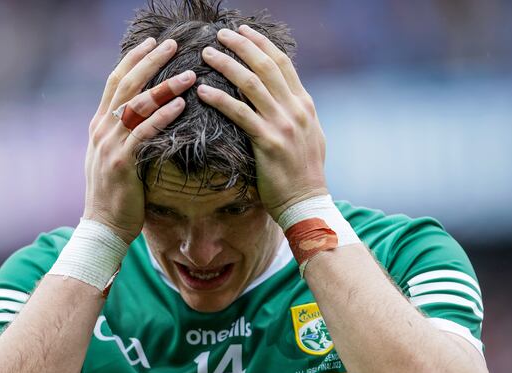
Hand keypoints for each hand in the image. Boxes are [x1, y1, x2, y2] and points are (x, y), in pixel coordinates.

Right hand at [83, 38, 196, 242]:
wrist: (103, 226)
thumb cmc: (116, 195)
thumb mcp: (113, 157)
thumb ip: (123, 135)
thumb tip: (142, 117)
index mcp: (99, 125)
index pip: (115, 81)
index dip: (134, 59)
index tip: (152, 42)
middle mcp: (101, 129)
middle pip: (126, 85)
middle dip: (150, 61)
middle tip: (172, 44)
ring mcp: (109, 145)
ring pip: (137, 106)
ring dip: (164, 87)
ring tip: (189, 75)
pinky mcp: (122, 162)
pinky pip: (144, 133)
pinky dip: (162, 116)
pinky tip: (181, 105)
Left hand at [197, 25, 328, 220]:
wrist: (306, 202)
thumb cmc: (302, 174)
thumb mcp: (308, 136)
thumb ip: (295, 114)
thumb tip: (282, 98)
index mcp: (304, 105)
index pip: (282, 64)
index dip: (261, 44)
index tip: (243, 31)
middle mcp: (296, 109)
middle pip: (266, 66)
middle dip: (242, 45)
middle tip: (220, 34)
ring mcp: (283, 124)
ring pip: (251, 84)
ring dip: (226, 64)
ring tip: (206, 54)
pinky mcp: (268, 141)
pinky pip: (240, 113)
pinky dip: (220, 99)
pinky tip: (202, 91)